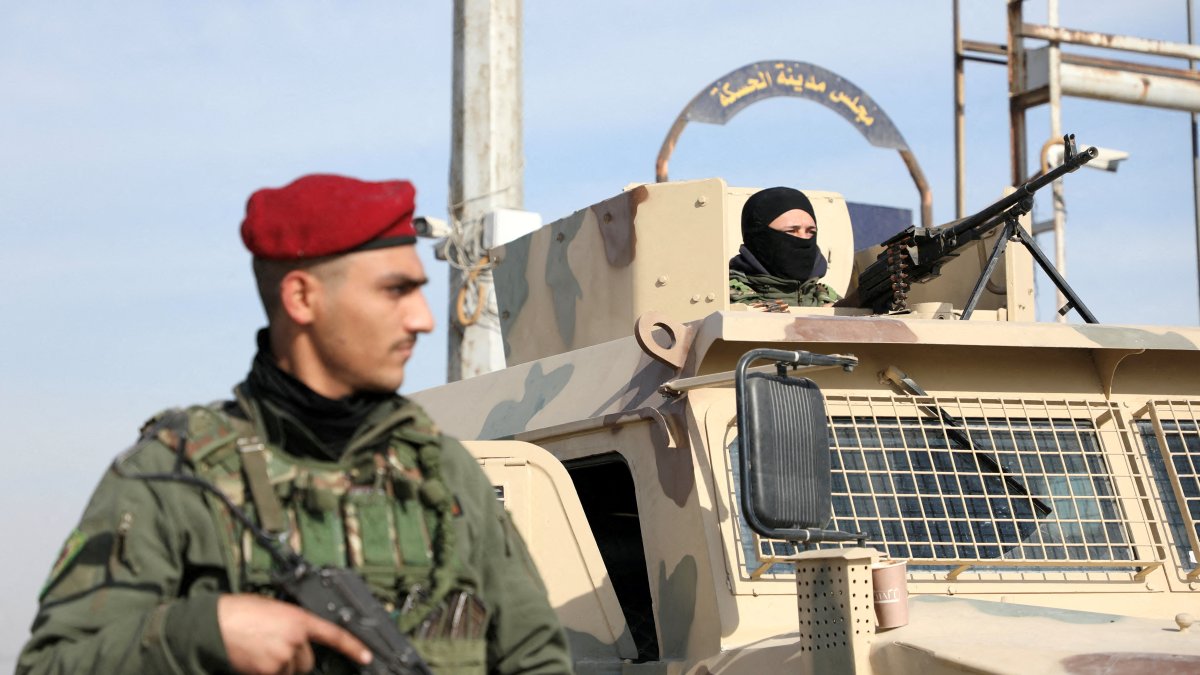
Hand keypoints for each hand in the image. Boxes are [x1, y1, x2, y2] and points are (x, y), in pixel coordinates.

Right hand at [217, 594, 372, 674]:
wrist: (215, 624)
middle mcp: (295, 639)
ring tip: (261, 650)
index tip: (367, 656)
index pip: (335, 634)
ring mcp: (283, 657)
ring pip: (291, 671)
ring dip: (280, 666)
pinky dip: (268, 672)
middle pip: (308, 660)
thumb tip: (302, 635)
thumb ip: (294, 621)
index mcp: (299, 619)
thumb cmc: (240, 612)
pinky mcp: (269, 671)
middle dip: (296, 658)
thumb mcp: (275, 609)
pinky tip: (255, 659)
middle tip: (275, 647)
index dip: (354, 647)